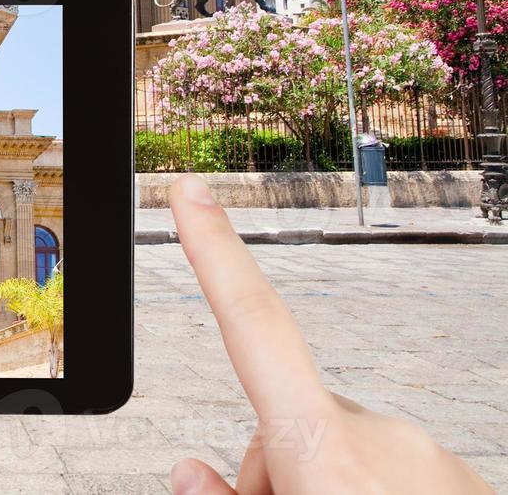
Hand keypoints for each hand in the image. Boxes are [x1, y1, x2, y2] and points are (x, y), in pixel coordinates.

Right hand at [168, 174, 489, 493]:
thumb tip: (192, 472)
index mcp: (323, 453)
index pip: (253, 325)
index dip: (215, 252)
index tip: (192, 191)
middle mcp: (381, 437)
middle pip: (289, 421)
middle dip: (276, 468)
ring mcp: (432, 455)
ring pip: (342, 450)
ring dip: (327, 484)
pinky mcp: (465, 478)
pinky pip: (395, 472)